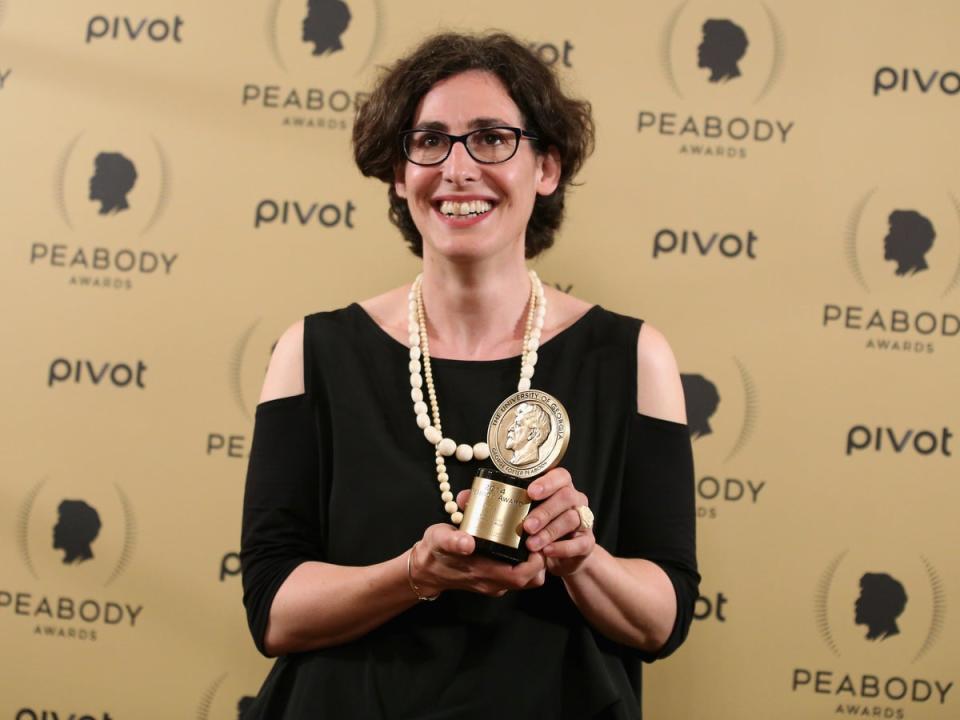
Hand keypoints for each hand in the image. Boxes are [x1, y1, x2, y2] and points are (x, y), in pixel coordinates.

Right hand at [410, 520, 545, 597]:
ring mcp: (494, 583)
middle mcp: (492, 582)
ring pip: (526, 579)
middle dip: (540, 560)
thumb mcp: (439, 540)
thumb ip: (452, 541)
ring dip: (535, 563)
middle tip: (539, 536)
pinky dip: (525, 563)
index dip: (536, 561)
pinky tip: (521, 545)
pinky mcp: (493, 579)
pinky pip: (517, 575)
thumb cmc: (434, 552)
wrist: (426, 569)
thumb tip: (467, 543)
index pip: (521, 575)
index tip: (538, 540)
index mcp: (483, 573)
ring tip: (534, 540)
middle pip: (530, 578)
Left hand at [523, 468, 594, 576]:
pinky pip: (579, 543)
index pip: (561, 476)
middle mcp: (576, 500)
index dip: (547, 482)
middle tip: (526, 526)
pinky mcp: (587, 541)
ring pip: (571, 519)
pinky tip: (547, 551)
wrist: (563, 555)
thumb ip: (521, 508)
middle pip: (566, 496)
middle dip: (544, 511)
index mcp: (562, 488)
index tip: (530, 492)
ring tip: (531, 544)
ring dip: (549, 532)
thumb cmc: (542, 527)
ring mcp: (584, 520)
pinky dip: (562, 548)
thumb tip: (496, 507)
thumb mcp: (531, 515)